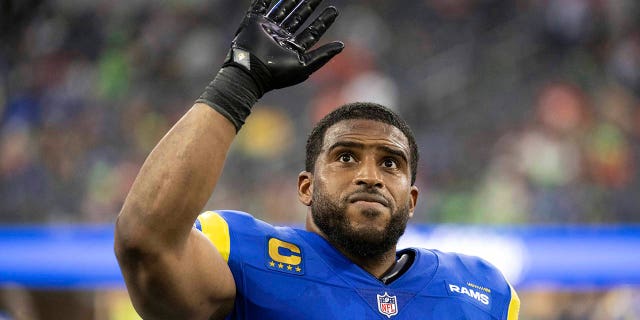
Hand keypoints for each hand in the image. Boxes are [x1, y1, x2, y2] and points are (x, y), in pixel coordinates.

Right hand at [226, 0, 343, 90]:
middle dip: (309, 6)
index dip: (323, 21)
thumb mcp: (304, 67)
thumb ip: (322, 56)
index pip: (312, 32)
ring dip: (293, 0)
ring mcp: (268, 29)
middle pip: (299, 17)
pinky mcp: (255, 22)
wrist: (251, 70)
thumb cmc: (277, 74)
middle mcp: (281, 37)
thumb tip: (341, 45)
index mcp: (293, 48)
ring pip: (283, 9)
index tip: (334, 10)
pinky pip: (261, 5)